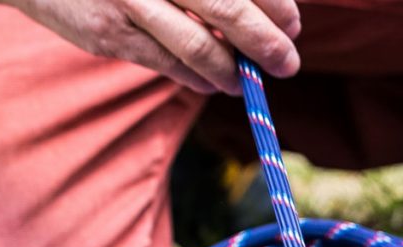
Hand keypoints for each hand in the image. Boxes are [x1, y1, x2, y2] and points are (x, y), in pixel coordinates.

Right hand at [1, 0, 301, 93]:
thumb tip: (261, 12)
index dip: (276, 5)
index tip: (293, 24)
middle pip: (229, 9)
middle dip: (266, 44)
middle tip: (287, 63)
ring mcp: (131, 3)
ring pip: (199, 47)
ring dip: (233, 72)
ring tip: (247, 82)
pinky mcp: (109, 35)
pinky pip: (167, 65)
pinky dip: (198, 78)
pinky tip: (214, 82)